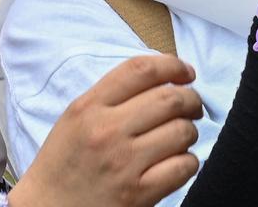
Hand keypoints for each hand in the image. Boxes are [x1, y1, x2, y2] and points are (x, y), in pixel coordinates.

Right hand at [9, 54, 202, 206]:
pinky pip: (184, 167)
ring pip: (182, 131)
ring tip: (181, 136)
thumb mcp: (76, 117)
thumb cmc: (64, 162)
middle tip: (193, 105)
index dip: (172, 65)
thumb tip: (161, 79)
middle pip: (169, 98)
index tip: (185, 71)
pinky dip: (188, 161)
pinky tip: (177, 162)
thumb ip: (112, 96)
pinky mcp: (139, 193)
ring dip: (190, 131)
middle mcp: (107, 130)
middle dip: (191, 99)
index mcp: (89, 107)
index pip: (140, 70)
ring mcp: (125, 163)